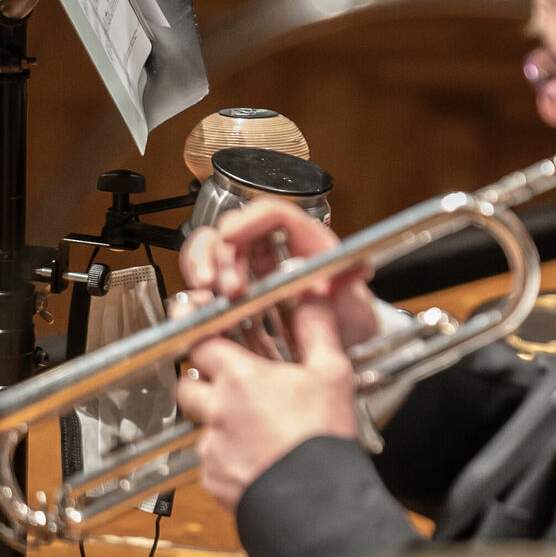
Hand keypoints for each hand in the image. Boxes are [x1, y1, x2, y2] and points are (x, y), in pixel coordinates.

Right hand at [176, 203, 378, 350]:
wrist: (342, 343)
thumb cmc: (349, 316)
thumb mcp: (354, 305)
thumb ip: (350, 287)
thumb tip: (356, 268)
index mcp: (305, 240)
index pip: (272, 214)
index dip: (249, 220)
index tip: (231, 236)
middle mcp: (274, 246)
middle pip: (235, 227)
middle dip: (224, 254)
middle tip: (229, 287)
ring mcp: (251, 266)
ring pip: (213, 247)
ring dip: (204, 265)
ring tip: (208, 292)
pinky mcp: (235, 289)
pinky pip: (207, 278)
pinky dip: (199, 289)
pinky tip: (202, 306)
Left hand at [176, 297, 359, 507]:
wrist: (316, 502)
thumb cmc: (321, 437)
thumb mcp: (331, 372)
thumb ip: (316, 328)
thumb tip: (314, 297)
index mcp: (239, 378)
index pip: (200, 342)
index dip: (201, 333)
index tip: (204, 330)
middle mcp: (216, 410)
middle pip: (187, 384)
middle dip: (203, 381)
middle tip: (230, 384)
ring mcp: (211, 448)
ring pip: (199, 425)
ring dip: (216, 421)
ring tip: (249, 425)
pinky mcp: (213, 480)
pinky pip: (208, 462)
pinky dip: (225, 457)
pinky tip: (254, 458)